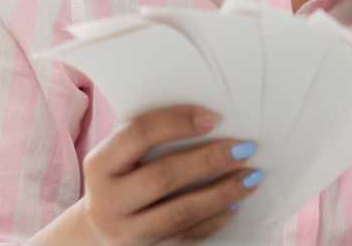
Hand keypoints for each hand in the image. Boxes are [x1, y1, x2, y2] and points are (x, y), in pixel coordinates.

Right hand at [73, 104, 263, 244]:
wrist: (99, 227)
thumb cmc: (123, 174)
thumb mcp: (123, 152)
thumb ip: (153, 134)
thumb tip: (212, 118)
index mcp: (101, 164)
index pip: (138, 135)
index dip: (178, 123)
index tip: (215, 118)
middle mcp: (108, 201)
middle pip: (162, 177)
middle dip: (209, 161)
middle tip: (245, 148)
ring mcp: (127, 232)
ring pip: (179, 214)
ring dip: (222, 194)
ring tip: (252, 177)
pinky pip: (187, 237)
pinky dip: (215, 220)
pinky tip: (236, 204)